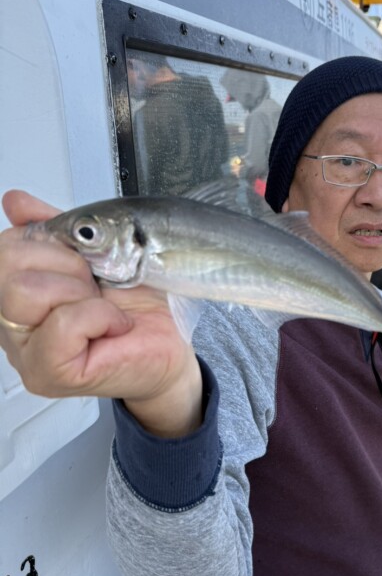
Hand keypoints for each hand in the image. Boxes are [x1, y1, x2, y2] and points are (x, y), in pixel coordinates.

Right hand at [0, 190, 202, 435]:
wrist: (171, 339)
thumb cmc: (137, 301)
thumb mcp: (97, 251)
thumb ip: (53, 228)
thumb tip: (16, 202)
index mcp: (16, 289)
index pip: (5, 247)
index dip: (50, 241)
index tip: (83, 257)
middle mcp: (12, 323)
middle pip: (7, 265)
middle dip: (65, 263)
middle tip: (96, 284)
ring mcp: (26, 353)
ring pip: (26, 293)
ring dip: (79, 290)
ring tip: (103, 306)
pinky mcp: (49, 373)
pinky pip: (62, 324)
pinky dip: (99, 316)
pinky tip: (113, 325)